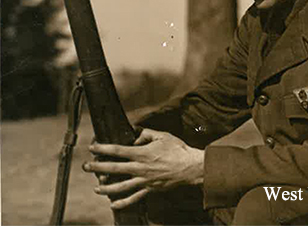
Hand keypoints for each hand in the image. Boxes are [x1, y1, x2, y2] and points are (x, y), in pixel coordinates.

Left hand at [83, 129, 203, 209]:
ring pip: (121, 186)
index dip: (103, 148)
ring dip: (106, 188)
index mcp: (142, 153)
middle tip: (86, 167)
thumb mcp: (163, 135)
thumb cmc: (178, 149)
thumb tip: (135, 134)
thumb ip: (147, 134)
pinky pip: (134, 198)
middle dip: (98, 167)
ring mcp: (144, 180)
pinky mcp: (150, 189)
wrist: (190, 167)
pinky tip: (113, 204)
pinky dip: (123, 203)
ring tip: (96, 188)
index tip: (92, 147)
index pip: (118, 150)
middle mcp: (140, 168)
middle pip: (114, 168)